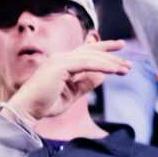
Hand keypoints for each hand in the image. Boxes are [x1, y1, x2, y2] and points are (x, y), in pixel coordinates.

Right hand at [7, 38, 128, 126]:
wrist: (28, 110)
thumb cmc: (47, 103)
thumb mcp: (73, 93)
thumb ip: (86, 83)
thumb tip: (102, 76)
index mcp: (63, 63)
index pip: (86, 51)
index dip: (103, 47)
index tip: (120, 46)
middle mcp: (61, 58)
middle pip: (91, 51)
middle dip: (112, 55)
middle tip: (129, 63)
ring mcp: (60, 60)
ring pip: (92, 57)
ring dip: (111, 63)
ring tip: (126, 69)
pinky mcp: (60, 66)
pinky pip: (87, 64)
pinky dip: (103, 66)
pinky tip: (115, 71)